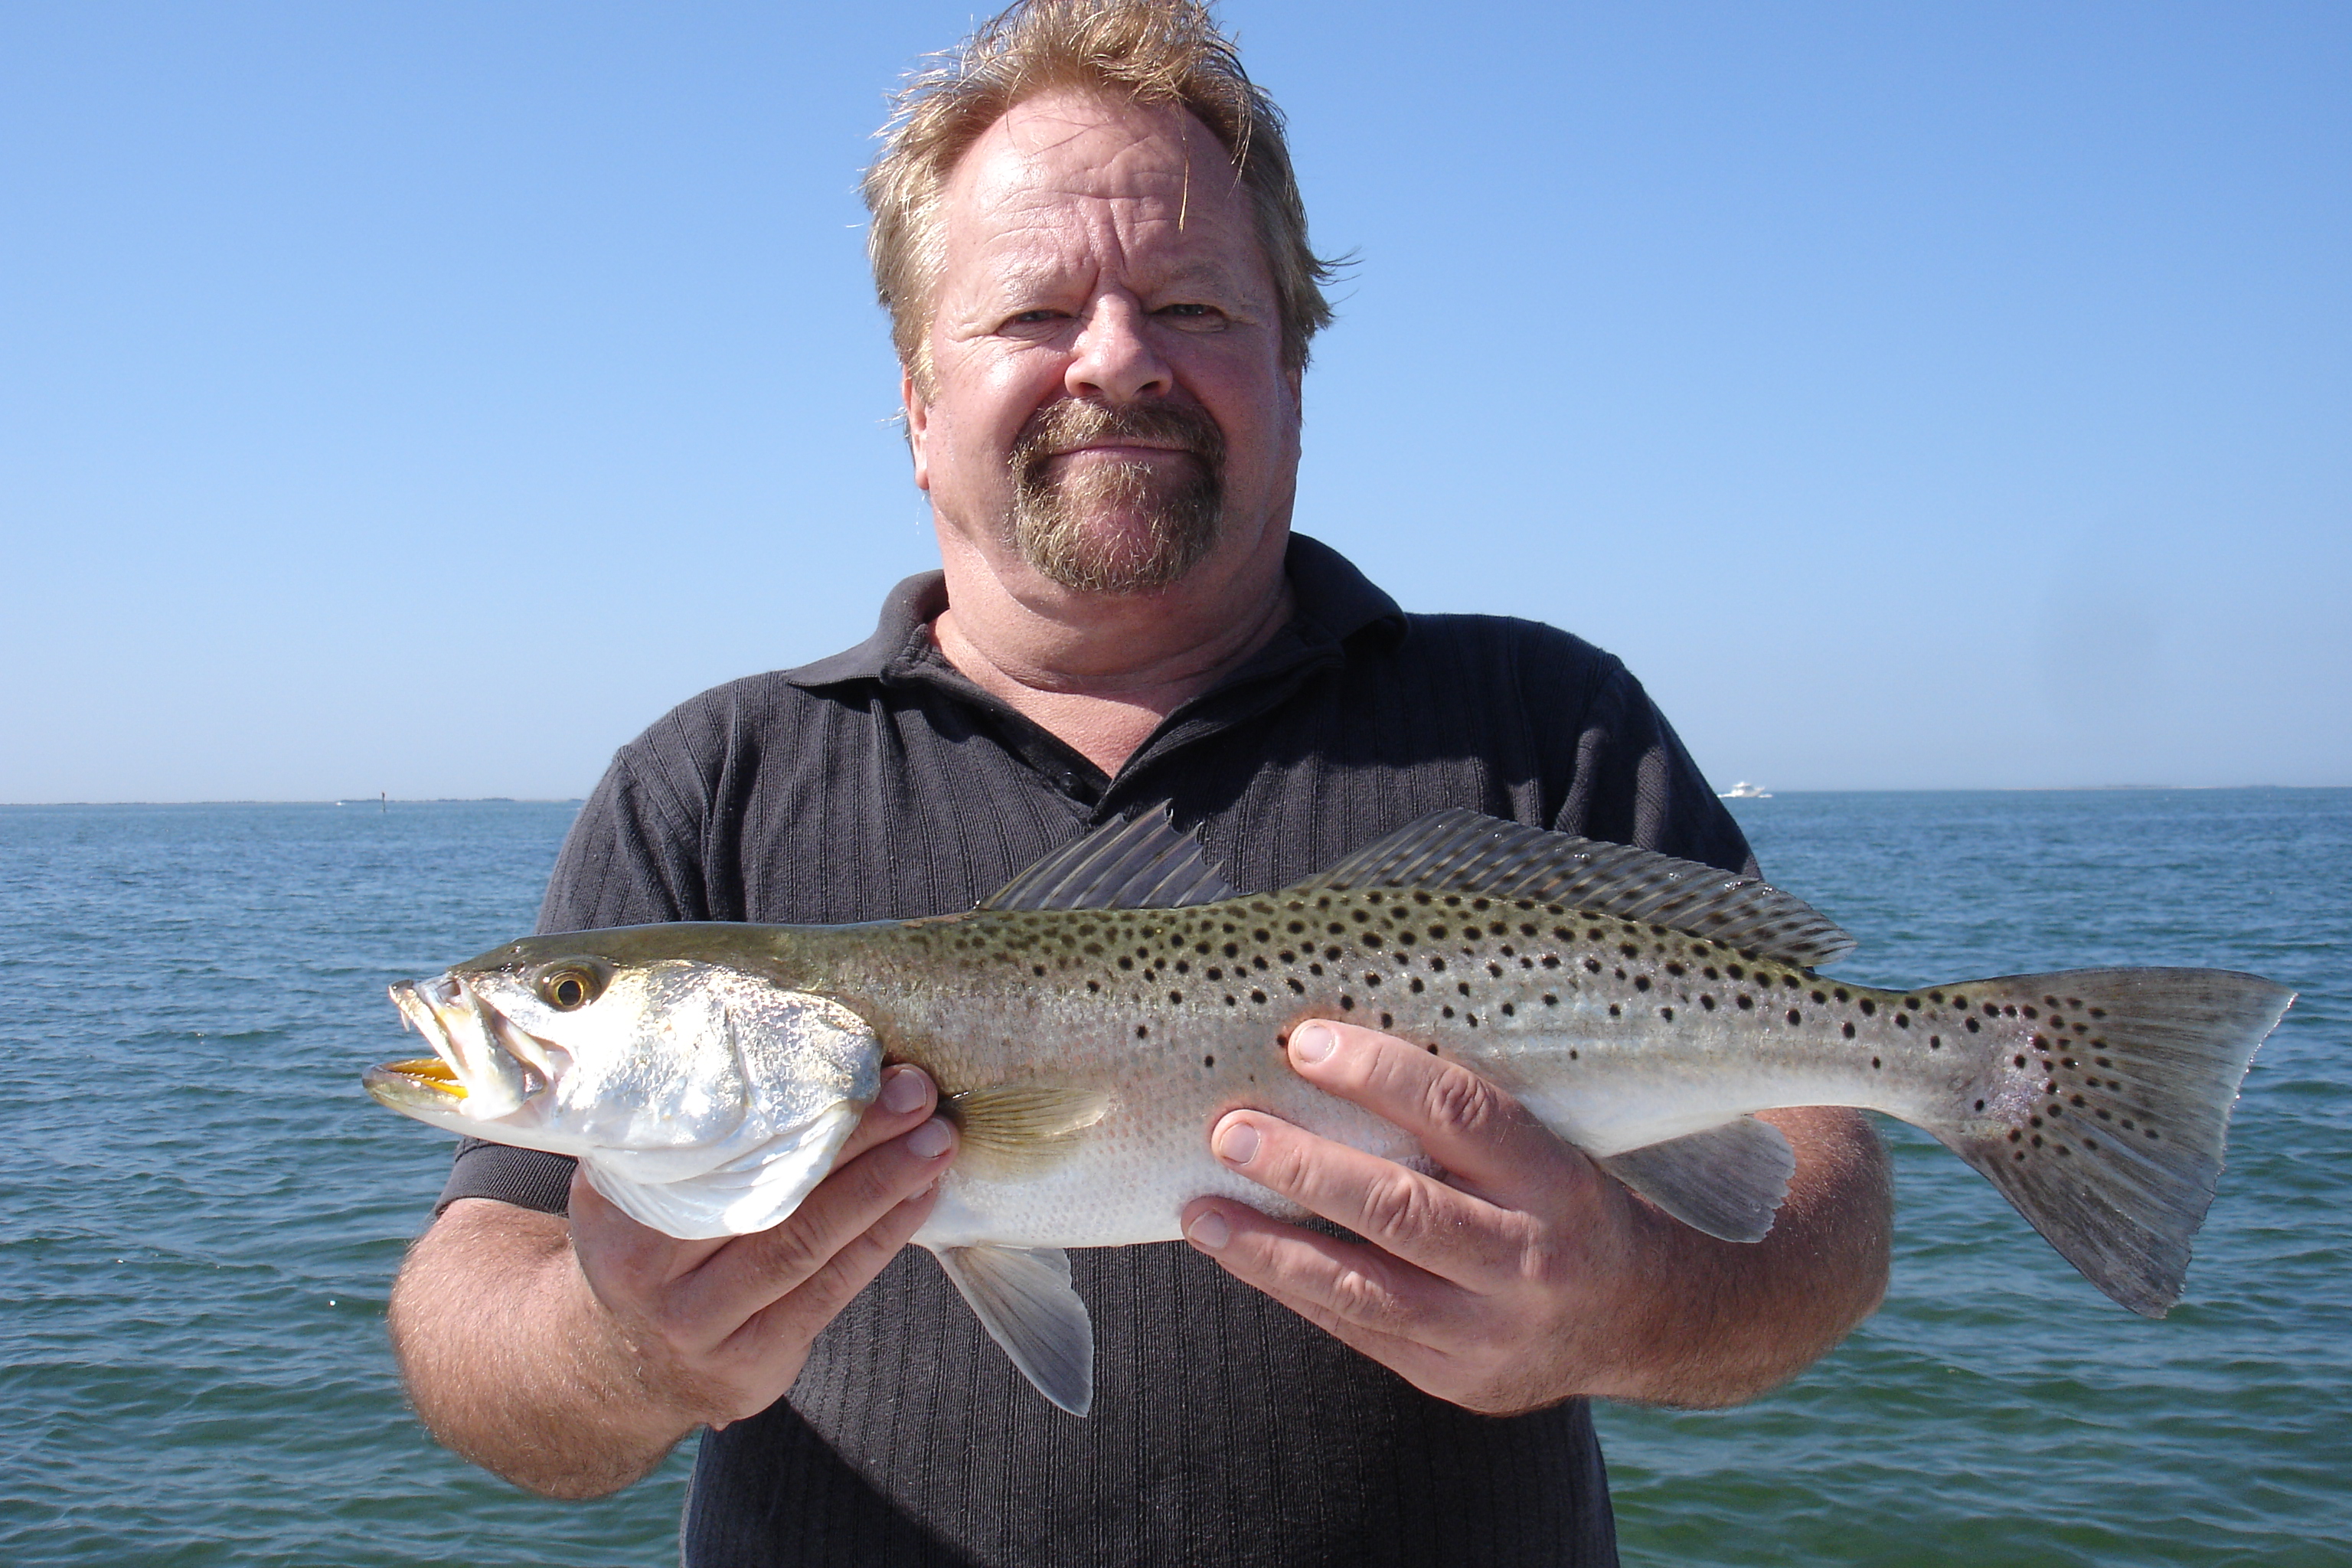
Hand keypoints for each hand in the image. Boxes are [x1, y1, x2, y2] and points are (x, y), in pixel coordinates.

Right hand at [566, 1064, 957, 1429]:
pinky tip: (920, 1196)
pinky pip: (828, 1289)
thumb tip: (784, 1043)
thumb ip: (683, 1129)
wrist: (622, 1361)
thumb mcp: (630, 1184)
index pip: (712, 1143)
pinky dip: (881, 1237)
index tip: (849, 1055)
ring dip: (882, 1184)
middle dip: (853, 1132)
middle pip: (766, 1187)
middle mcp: (644, 1266)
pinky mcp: (748, 1362)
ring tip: (935, 1139)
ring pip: (805, 1241)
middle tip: (913, 1089)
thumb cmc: (646, 1244)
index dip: (787, 1099)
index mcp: (615, 1202)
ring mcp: (697, 1322)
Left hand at [1179, 1020, 1659, 1413]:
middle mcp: (1527, 1259)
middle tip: (1228, 1131)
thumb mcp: (1549, 1146)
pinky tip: (1238, 1252)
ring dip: (1270, 1247)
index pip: (1462, 1115)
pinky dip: (1291, 1287)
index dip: (1380, 1075)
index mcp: (1555, 1181)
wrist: (1646, 1322)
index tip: (1304, 1042)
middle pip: (1402, 1209)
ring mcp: (1490, 1332)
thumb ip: (1462, 1119)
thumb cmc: (1570, 1205)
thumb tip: (1329, 1053)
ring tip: (1201, 1210)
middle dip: (1305, 1168)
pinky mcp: (1455, 1379)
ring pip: (1363, 1288)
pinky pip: (1357, 1330)